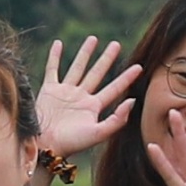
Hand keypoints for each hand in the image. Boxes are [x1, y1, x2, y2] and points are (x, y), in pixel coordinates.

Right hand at [30, 34, 138, 168]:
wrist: (45, 146)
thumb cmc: (71, 143)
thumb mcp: (98, 134)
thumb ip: (117, 119)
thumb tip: (132, 101)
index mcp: (93, 107)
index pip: (114, 88)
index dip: (127, 78)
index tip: (139, 67)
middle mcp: (81, 97)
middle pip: (97, 73)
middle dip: (107, 59)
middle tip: (116, 44)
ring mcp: (65, 92)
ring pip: (77, 68)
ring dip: (85, 53)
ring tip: (93, 39)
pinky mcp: (49, 90)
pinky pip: (52, 69)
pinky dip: (55, 56)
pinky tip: (58, 43)